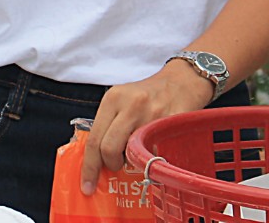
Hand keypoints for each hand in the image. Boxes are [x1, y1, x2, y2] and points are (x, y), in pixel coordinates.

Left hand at [79, 60, 213, 194]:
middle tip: (117, 165)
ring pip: (132, 153)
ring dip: (132, 162)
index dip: (89, 167)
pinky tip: (153, 152)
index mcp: (113, 98)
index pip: (94, 139)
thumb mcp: (122, 100)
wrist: (180, 82)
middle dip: (110, 165)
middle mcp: (131, 105)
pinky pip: (157, 152)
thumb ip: (108, 125)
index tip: (87, 186)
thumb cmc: (147, 95)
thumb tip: (96, 160)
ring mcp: (153, 114)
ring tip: (136, 155)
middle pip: (109, 148)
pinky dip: (152, 158)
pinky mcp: (172, 123)